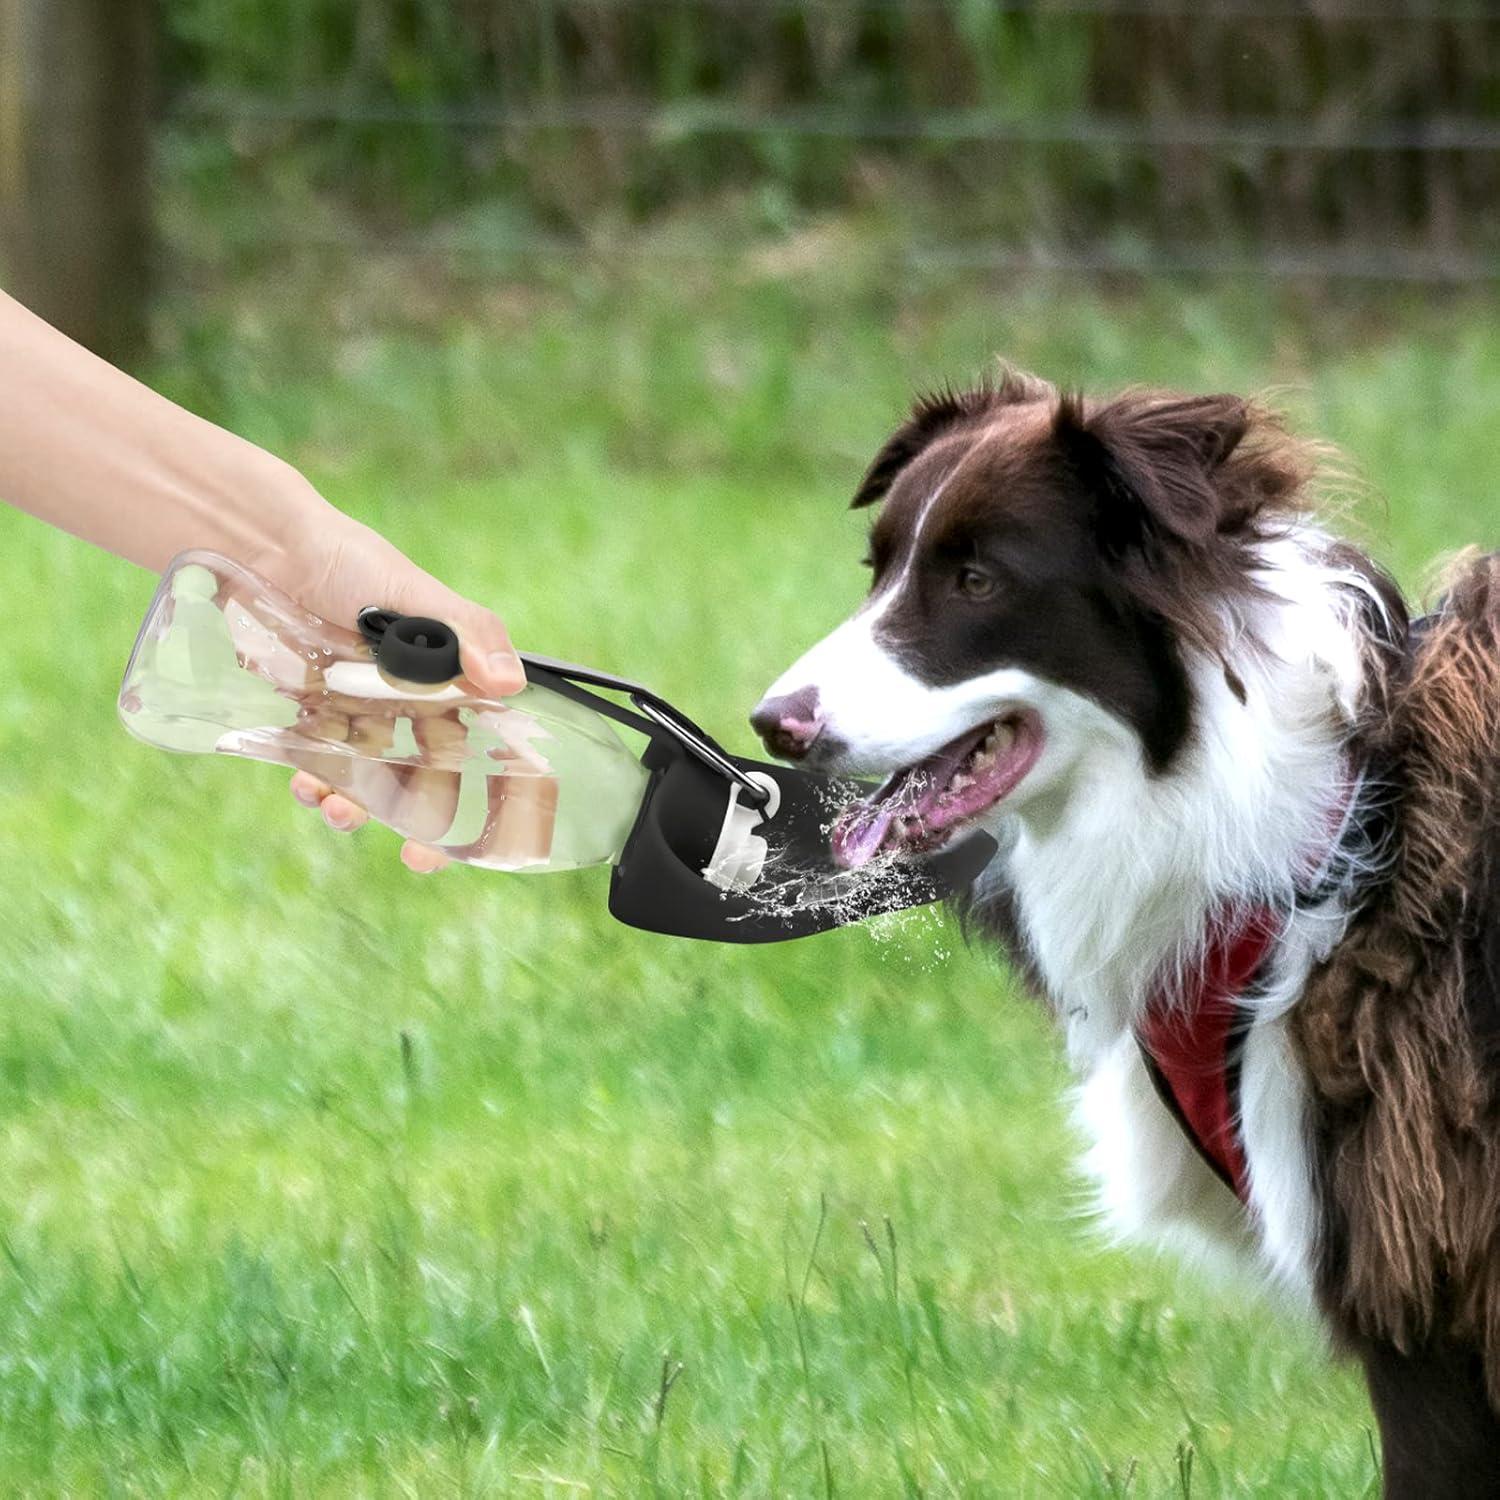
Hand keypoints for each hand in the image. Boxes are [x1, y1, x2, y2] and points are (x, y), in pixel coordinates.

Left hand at [251, 512, 523, 872]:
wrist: (264, 547)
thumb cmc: (352, 560)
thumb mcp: (416, 593)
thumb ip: (466, 634)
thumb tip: (511, 683)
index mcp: (448, 679)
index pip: (485, 743)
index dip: (493, 792)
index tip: (489, 832)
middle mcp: (408, 703)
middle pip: (431, 777)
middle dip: (427, 824)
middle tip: (418, 855)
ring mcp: (358, 714)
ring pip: (372, 780)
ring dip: (361, 809)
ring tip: (342, 812)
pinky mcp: (309, 717)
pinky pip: (317, 766)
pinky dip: (315, 785)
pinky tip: (307, 787)